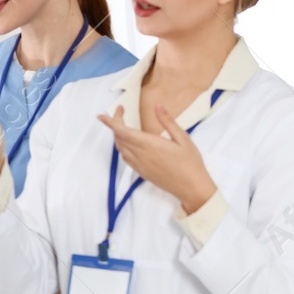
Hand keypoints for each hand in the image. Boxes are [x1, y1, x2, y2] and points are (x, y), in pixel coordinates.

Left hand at [95, 104, 217, 212]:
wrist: (191, 187)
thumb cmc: (190, 163)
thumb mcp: (183, 138)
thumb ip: (167, 121)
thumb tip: (158, 106)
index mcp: (150, 144)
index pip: (123, 131)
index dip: (111, 122)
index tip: (102, 116)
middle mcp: (141, 155)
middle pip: (119, 137)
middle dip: (115, 123)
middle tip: (120, 112)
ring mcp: (139, 165)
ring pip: (120, 148)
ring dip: (117, 135)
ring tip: (123, 124)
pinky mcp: (140, 172)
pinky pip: (125, 157)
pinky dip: (122, 146)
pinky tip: (128, 142)